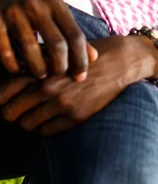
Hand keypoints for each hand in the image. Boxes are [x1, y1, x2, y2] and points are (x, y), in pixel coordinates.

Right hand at [0, 0, 97, 80]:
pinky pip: (6, 51)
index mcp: (55, 3)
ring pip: (31, 49)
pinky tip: (18, 70)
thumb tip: (94, 57)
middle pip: (56, 44)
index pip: (75, 35)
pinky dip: (13, 66)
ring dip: (38, 68)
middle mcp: (37, 6)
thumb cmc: (35, 1)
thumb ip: (73, 32)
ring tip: (41, 75)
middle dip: (60, 67)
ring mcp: (15, 12)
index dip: (81, 59)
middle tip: (59, 77)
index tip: (81, 77)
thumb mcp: (55, 9)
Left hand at [0, 35, 157, 135]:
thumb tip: (12, 75)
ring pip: (27, 125)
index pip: (4, 92)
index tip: (6, 99)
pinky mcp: (75, 116)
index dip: (1, 99)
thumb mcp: (60, 51)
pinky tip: (52, 117)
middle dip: (12, 112)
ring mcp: (62, 103)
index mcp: (41, 69)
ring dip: (28, 121)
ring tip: (37, 113)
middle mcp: (48, 87)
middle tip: (20, 109)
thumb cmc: (88, 53)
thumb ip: (36, 62)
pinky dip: (45, 127)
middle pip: (10, 113)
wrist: (119, 61)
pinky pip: (46, 132)